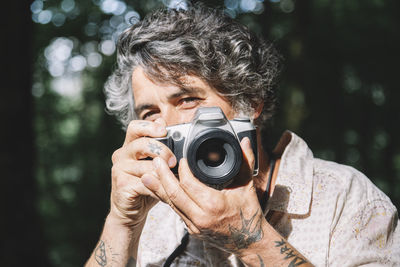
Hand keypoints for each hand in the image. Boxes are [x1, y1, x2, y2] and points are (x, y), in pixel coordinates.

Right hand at [109, 118, 175, 228]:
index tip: (164, 131)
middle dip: (163, 151)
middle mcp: (122, 154)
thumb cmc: (146, 185)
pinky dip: (160, 188)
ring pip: (147, 166)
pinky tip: (167, 192)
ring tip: (174, 181)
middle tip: (174, 162)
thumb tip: (163, 122)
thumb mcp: (154, 164)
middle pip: (143, 144)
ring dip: (164, 174)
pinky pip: (146, 183)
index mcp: (130, 145)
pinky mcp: (122, 184)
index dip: (150, 126)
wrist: (130, 212)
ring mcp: (120, 169)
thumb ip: (158, 145)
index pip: (135, 127)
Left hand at [142, 137, 263, 253]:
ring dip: (159, 189)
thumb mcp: (247, 186)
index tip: (181, 159)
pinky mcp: (192, 229)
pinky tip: (160, 190)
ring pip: (171, 204)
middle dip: (162, 176)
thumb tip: (245, 141)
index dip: (182, 169)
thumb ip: (246, 161)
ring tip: (148, 175)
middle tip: (156, 162)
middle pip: (174, 194)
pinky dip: (167, 199)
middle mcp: (201, 217)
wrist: (249, 242)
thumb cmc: (249, 214)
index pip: (189, 184)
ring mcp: (195, 225)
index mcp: (214, 204)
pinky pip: (176, 211)